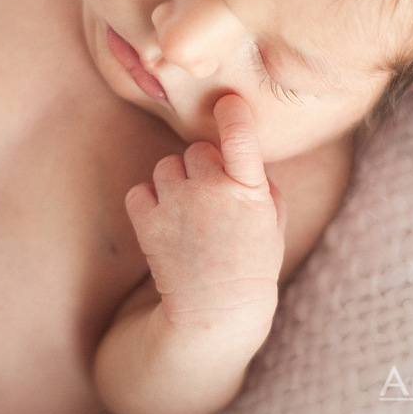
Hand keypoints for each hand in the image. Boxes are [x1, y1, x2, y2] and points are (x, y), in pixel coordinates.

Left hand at [126, 94, 285, 337]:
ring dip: (175, 183)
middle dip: (203, 166)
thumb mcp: (272, 223)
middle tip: (211, 198)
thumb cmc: (250, 263)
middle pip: (197, 149)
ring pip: (167, 165)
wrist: (215, 311)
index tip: (227, 101)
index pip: (240, 138)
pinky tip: (165, 224)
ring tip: (188, 216)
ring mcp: (176, 206)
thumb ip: (260, 183)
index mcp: (249, 191)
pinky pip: (140, 190)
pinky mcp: (147, 223)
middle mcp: (211, 192)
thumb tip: (239, 153)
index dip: (233, 114)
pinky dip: (148, 203)